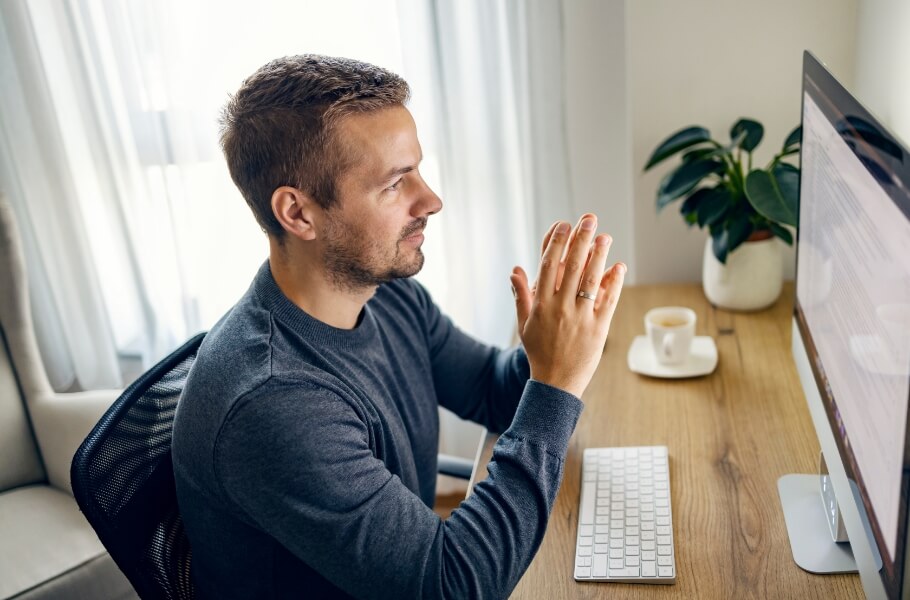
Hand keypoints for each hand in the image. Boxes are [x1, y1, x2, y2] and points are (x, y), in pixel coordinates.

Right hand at [510, 214, 625, 397]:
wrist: (556, 383)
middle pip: (572, 267)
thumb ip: (521, 295)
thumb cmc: (539, 352)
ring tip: (605, 236)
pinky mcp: (599, 329)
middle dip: (581, 240)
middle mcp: (561, 308)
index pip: (548, 266)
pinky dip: (615, 282)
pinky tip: (618, 266)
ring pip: (592, 280)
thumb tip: (515, 270)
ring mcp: (581, 318)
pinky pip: (609, 301)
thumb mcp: (524, 324)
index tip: (564, 225)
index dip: (557, 243)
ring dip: (600, 255)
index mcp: (541, 305)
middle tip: (589, 219)